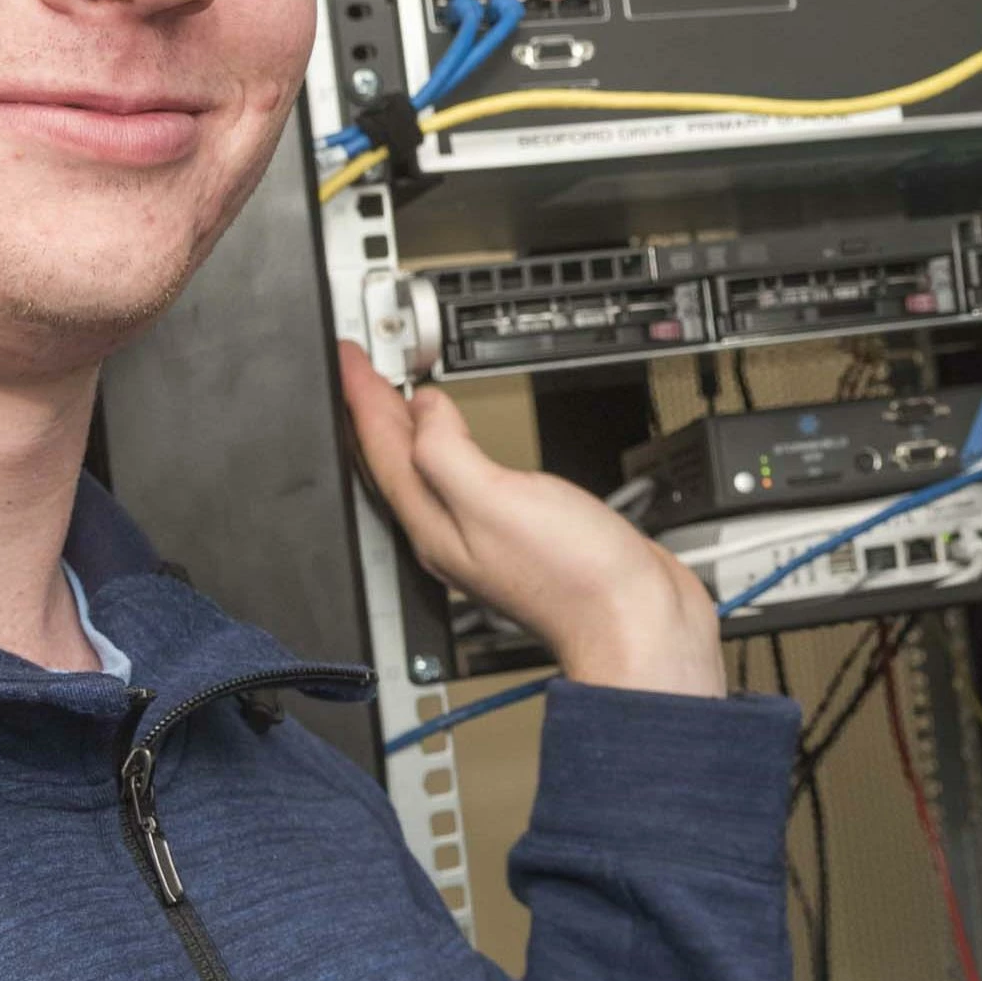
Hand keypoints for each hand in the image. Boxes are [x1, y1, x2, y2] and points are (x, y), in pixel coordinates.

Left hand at [335, 341, 722, 698]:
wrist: (635, 622)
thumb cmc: (573, 579)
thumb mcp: (495, 499)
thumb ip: (448, 452)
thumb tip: (422, 411)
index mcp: (434, 524)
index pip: (382, 450)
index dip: (361, 397)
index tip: (347, 358)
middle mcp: (450, 532)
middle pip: (395, 462)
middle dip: (374, 410)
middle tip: (361, 368)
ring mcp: (483, 535)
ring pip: (428, 470)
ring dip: (409, 427)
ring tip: (396, 396)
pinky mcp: (519, 532)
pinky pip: (466, 476)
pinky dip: (453, 445)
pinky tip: (462, 439)